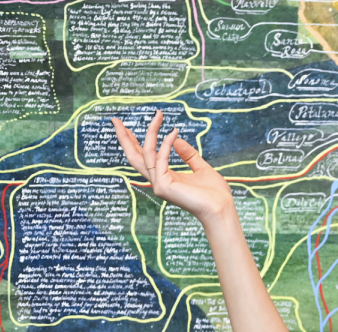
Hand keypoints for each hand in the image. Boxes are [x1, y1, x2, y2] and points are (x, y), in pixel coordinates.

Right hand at [111, 110, 233, 223]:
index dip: (135, 142)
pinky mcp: (163, 186)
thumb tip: (176, 137)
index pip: (144, 158)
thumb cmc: (215, 194)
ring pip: (145, 154)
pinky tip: (173, 132)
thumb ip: (188, 154)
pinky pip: (160, 159)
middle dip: (125, 138)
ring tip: (157, 115)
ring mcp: (158, 185)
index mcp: (165, 178)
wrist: (222, 209)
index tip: (128, 127)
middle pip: (134, 157)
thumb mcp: (201, 168)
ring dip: (150, 132)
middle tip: (115, 120)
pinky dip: (166, 144)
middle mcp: (158, 182)